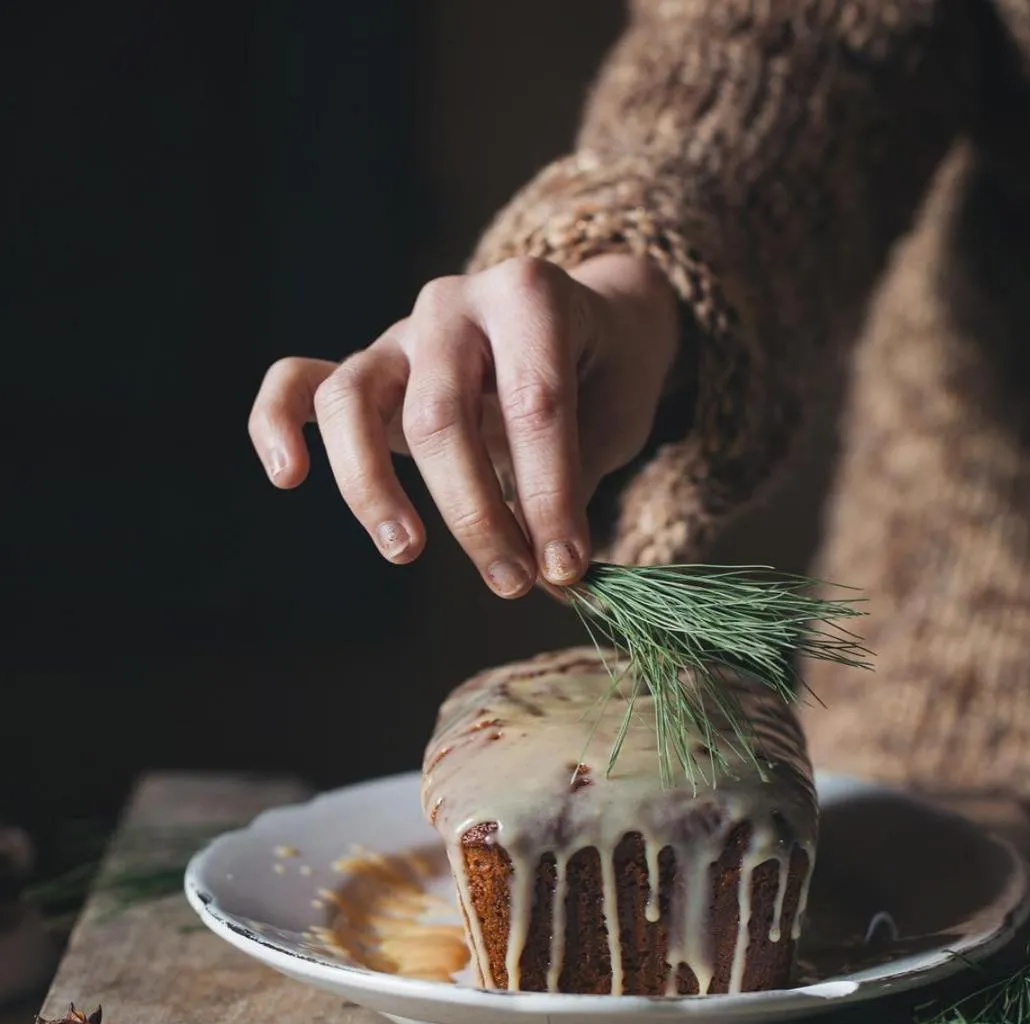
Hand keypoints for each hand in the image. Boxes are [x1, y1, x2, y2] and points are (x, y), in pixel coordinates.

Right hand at [248, 254, 678, 595]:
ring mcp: (398, 332)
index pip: (532, 405)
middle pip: (440, 413)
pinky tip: (287, 475)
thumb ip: (577, 485)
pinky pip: (296, 382)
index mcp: (531, 297)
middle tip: (511, 582)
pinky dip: (276, 423)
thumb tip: (550, 575)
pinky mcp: (362, 365)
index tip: (565, 567)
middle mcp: (453, 304)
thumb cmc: (601, 376)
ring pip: (353, 400)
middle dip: (475, 513)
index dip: (548, 496)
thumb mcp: (615, 419)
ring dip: (372, 487)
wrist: (583, 325)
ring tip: (407, 552)